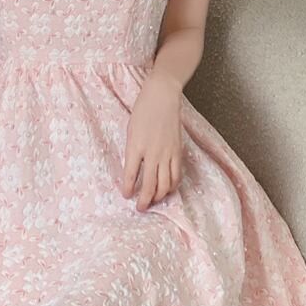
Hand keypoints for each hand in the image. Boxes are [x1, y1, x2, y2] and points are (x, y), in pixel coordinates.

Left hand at [121, 69, 183, 210]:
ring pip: (165, 184)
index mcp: (135, 147)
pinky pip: (177, 174)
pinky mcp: (178, 151)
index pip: (130, 176)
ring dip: (159, 196)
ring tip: (154, 201)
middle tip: (141, 208)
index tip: (127, 196)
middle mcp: (152, 153)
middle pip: (149, 185)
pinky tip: (168, 189)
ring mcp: (167, 153)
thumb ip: (133, 152)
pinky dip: (172, 185)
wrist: (162, 96)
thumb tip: (134, 171)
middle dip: (144, 201)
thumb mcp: (131, 131)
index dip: (128, 190)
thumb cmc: (143, 111)